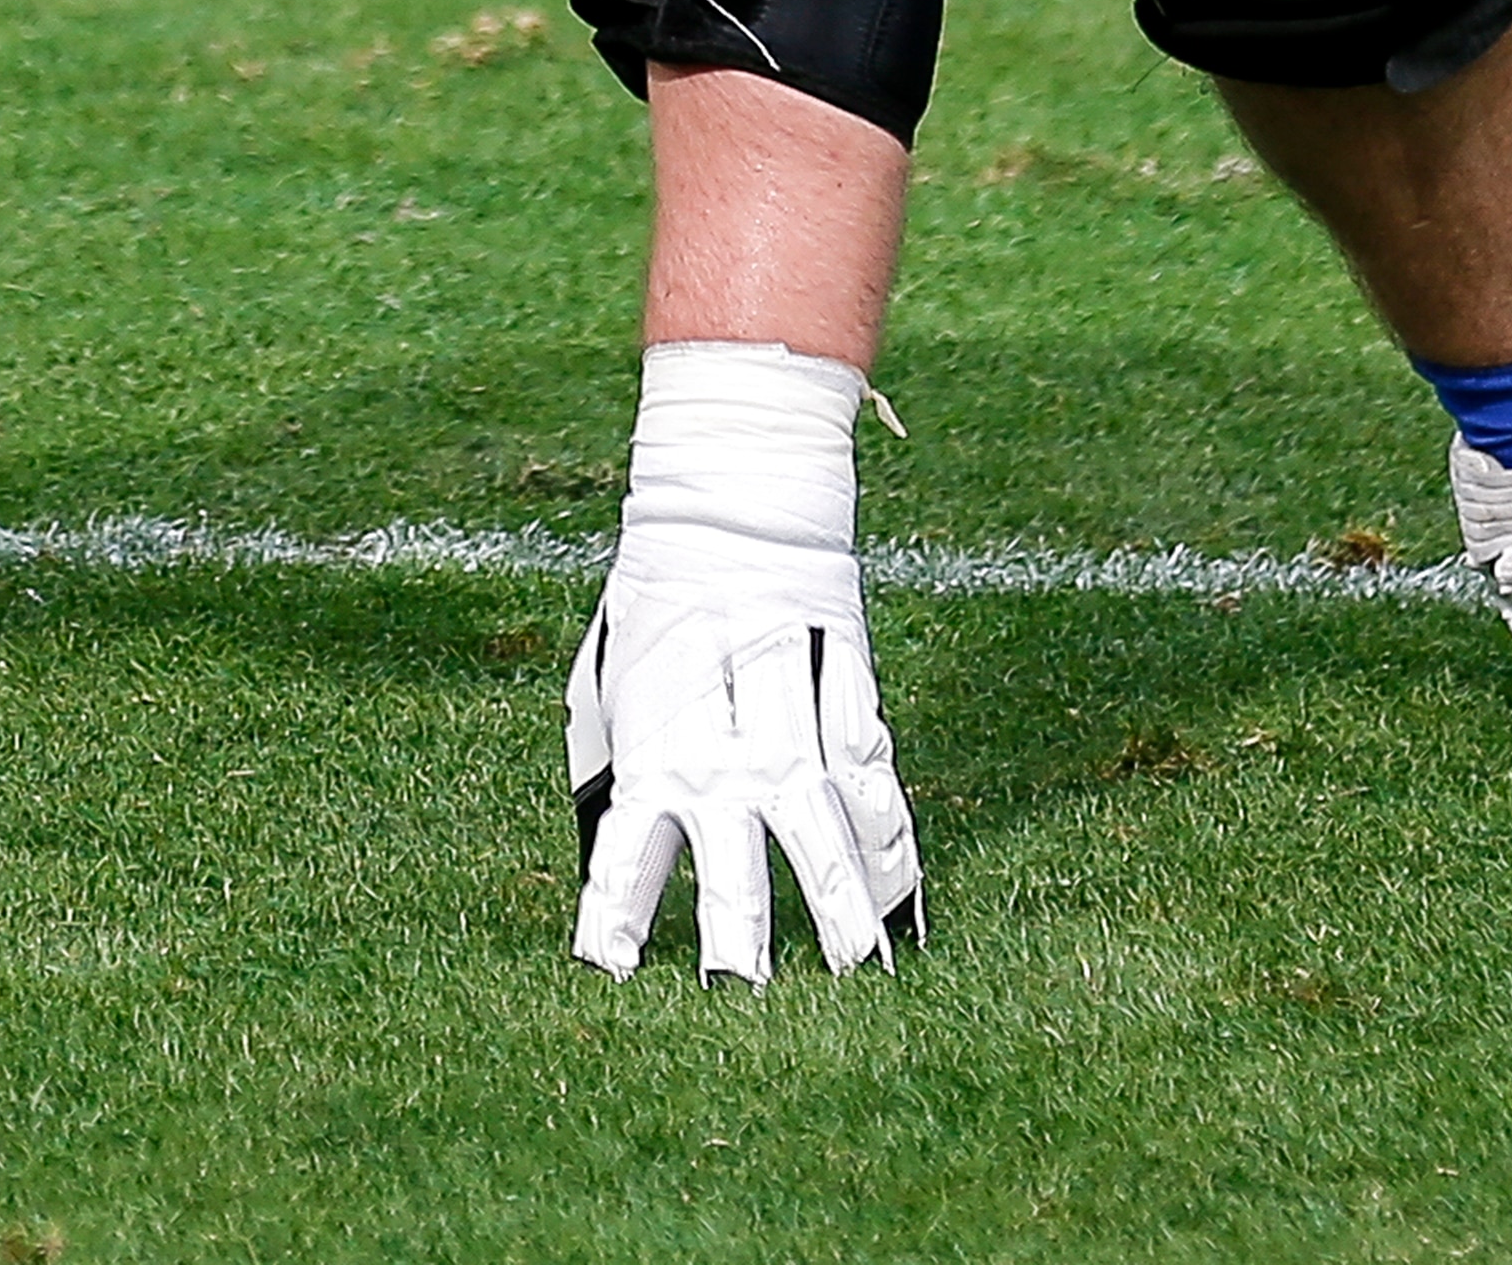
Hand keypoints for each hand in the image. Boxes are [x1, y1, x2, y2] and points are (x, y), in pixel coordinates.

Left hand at [565, 518, 920, 981]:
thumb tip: (612, 846)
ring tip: (858, 967)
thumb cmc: (653, 611)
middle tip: (739, 996)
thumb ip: (613, 769)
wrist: (731, 515)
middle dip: (736, 938)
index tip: (609, 971)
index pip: (625, 854)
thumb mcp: (608, 687)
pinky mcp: (847, 707)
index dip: (616, 914)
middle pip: (732, 864)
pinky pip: (875, 791)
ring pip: (820, 835)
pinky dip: (890, 848)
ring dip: (839, 906)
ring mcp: (792, 733)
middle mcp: (722, 753)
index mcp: (650, 751)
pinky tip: (902, 902)